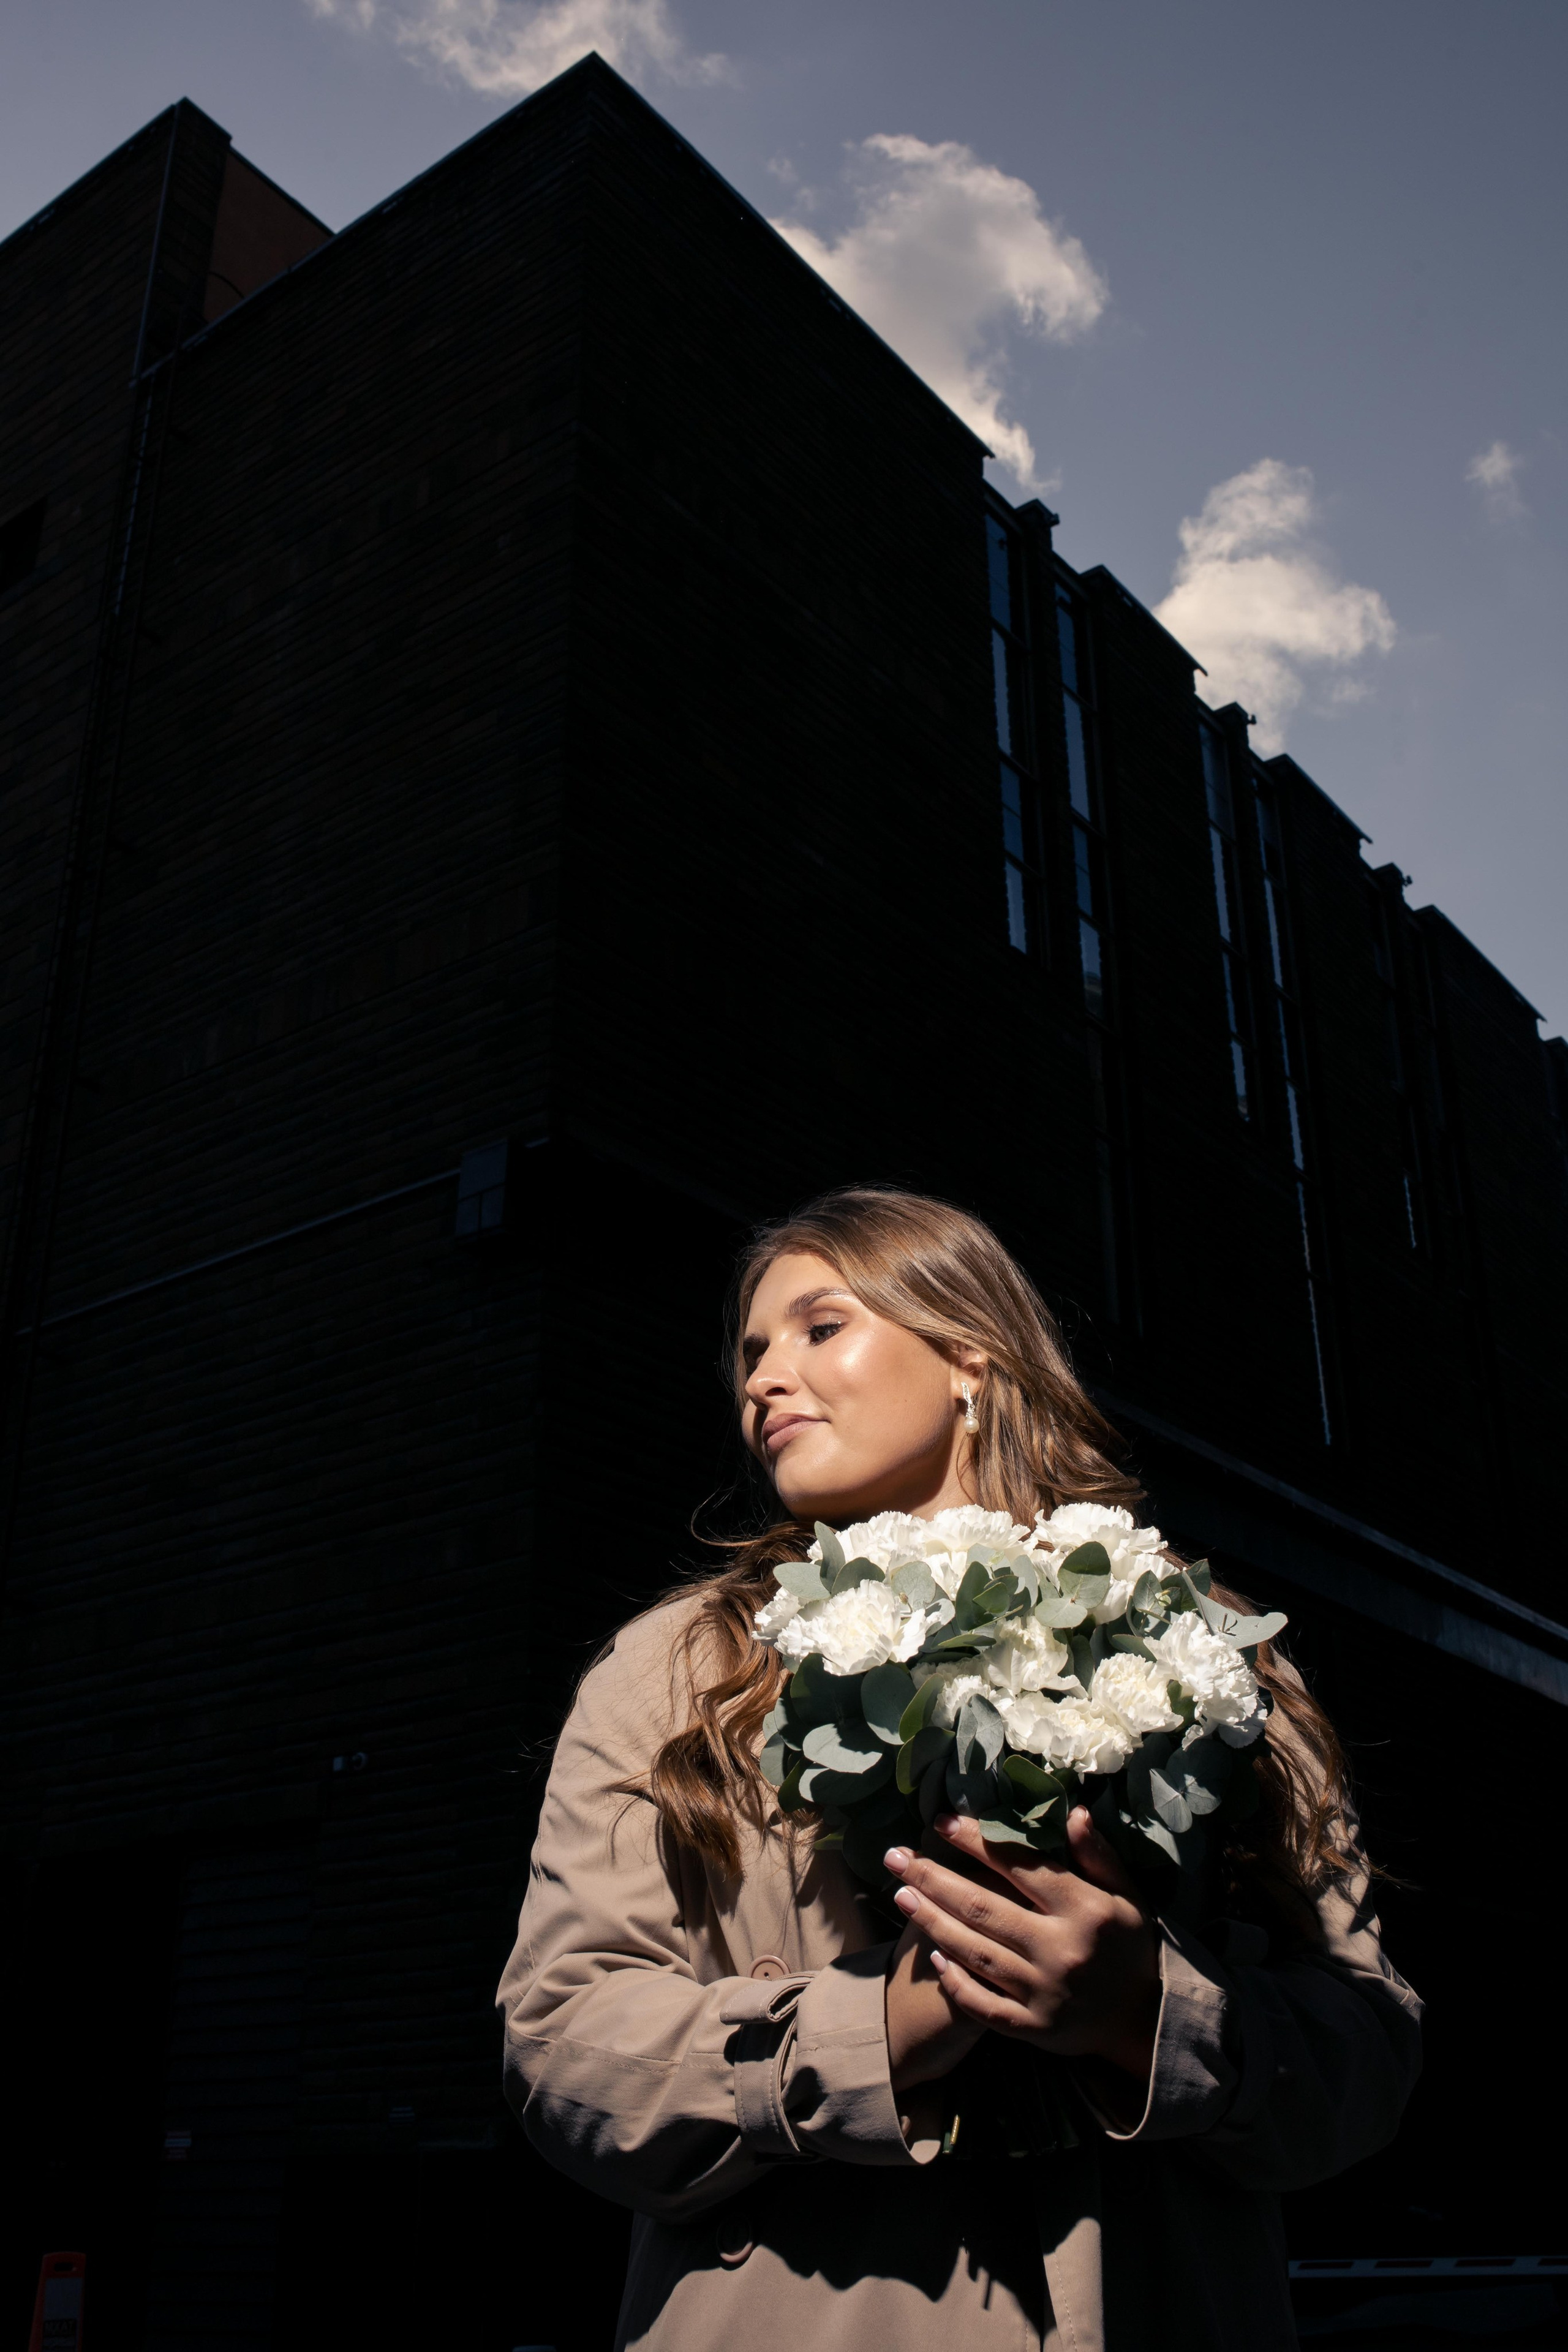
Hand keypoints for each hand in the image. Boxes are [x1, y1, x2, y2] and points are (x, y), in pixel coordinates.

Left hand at [885, 1806, 1161, 2083]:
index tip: (939, 1821)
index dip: (976, 1841)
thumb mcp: (1127, 1896)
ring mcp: (1044, 1993)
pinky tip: (930, 1955)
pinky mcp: (1033, 2029)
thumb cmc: (1129, 1948)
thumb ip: (1099, 1854)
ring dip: (932, 1921)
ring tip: (900, 1895)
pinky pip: (983, 2005)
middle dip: (933, 1877)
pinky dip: (955, 1981)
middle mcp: (1060, 1949)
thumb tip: (1071, 1811)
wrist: (1144, 2023)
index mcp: (1084, 1909)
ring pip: (975, 1952)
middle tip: (894, 1856)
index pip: (1020, 1866)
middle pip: (983, 1907)